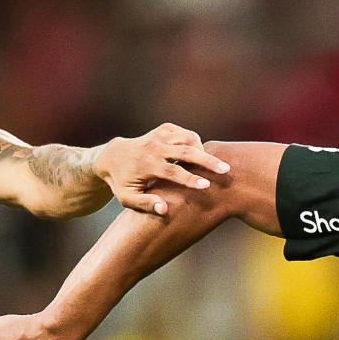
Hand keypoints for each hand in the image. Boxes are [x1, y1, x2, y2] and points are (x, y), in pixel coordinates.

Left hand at [92, 125, 229, 215]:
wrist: (112, 157)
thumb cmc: (122, 182)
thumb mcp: (127, 198)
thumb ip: (145, 204)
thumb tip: (165, 209)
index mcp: (146, 165)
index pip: (173, 172)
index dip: (191, 179)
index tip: (207, 185)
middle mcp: (154, 147)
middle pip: (186, 151)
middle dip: (208, 160)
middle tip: (226, 169)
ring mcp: (159, 135)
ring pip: (189, 137)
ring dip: (203, 150)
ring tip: (212, 165)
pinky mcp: (164, 129)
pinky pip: (185, 133)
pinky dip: (195, 143)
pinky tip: (197, 155)